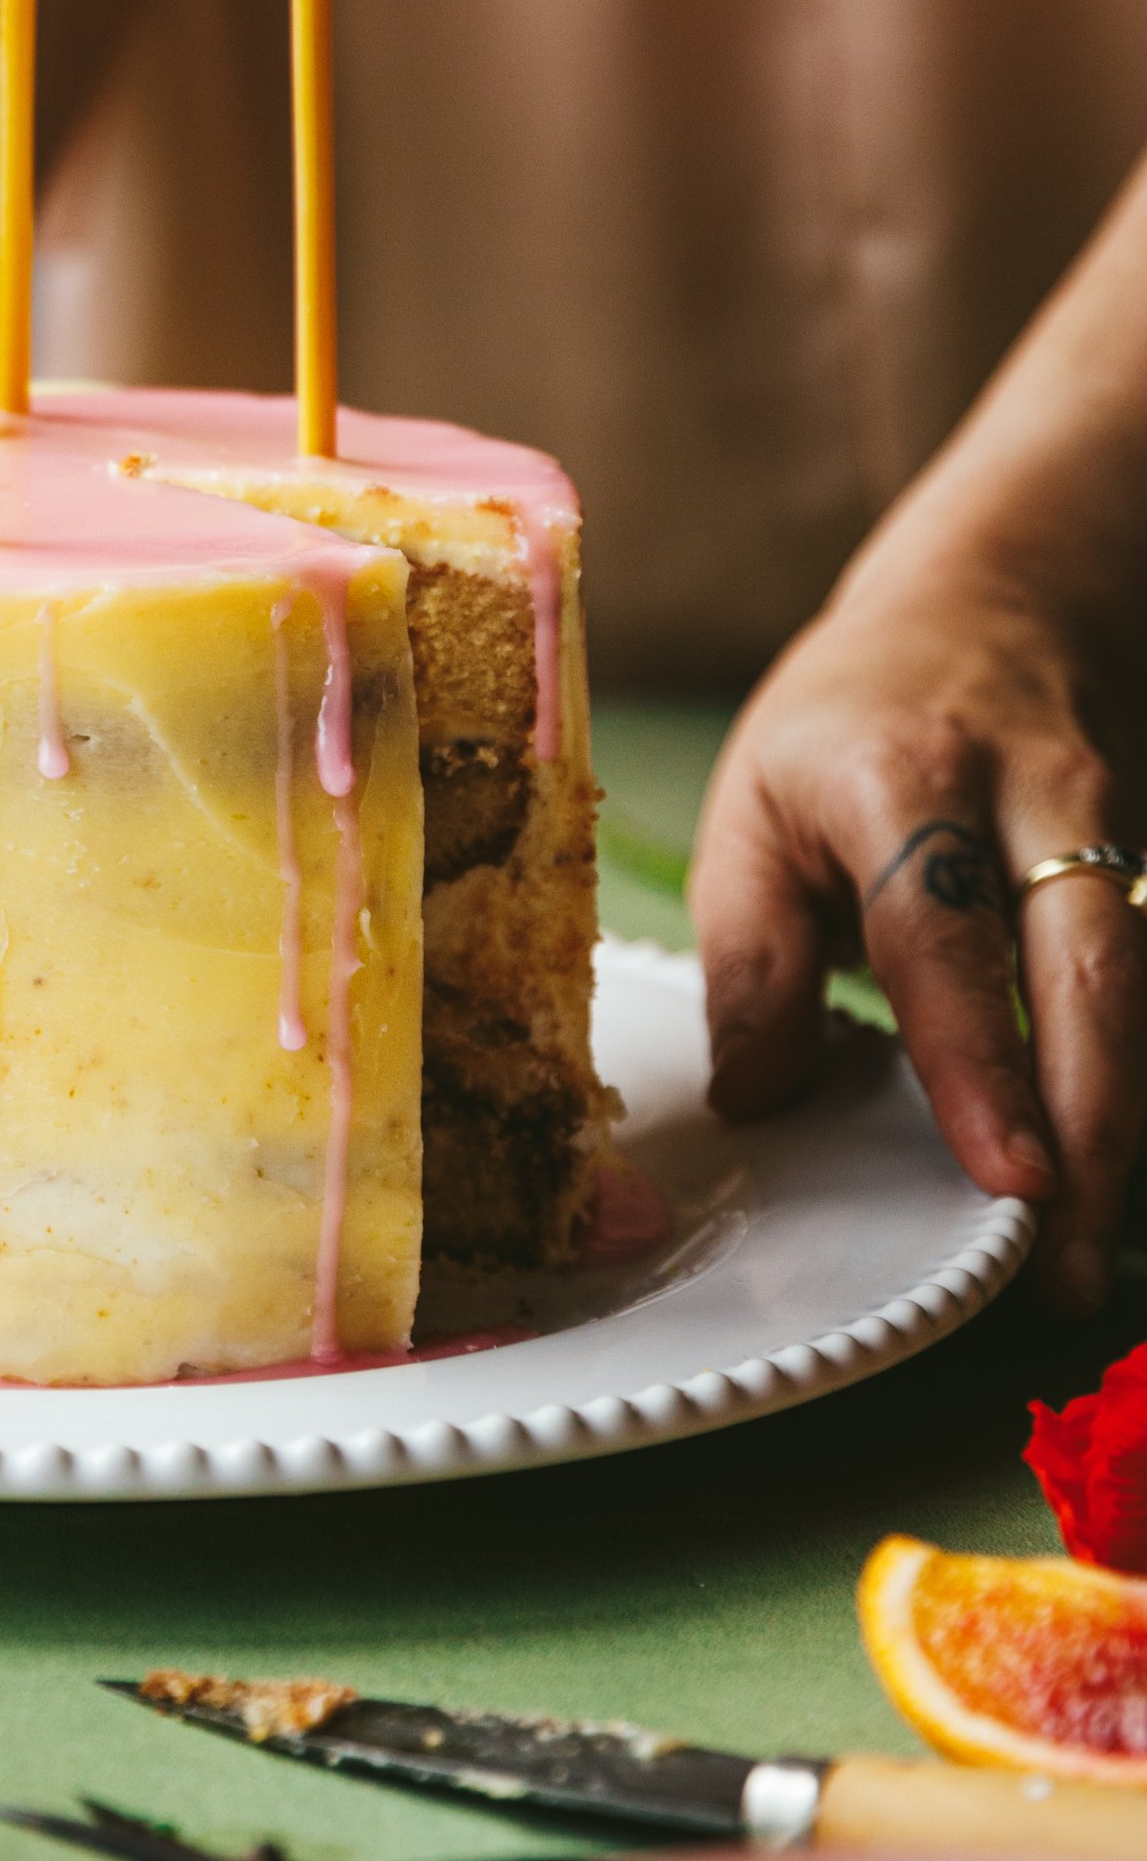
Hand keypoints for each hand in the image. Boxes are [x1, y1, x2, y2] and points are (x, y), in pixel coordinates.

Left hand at [691, 550, 1146, 1314]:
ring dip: (1121, 1126)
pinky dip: (1127, 1081)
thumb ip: (752, 956)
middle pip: (1091, 973)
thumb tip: (759, 1101)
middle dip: (1093, 1127)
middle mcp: (1034, 797)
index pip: (945, 932)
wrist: (996, 596)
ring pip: (1138, 987)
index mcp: (901, 774)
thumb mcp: (752, 804)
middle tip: (1065, 1265)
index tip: (1011, 1175)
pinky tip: (1099, 1170)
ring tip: (1082, 1256)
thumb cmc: (848, 721)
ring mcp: (1112, 830)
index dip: (982, 1061)